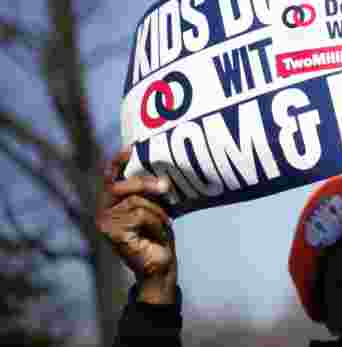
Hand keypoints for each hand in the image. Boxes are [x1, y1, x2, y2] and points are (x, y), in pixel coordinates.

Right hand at [95, 147, 177, 303]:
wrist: (160, 264)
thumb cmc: (157, 235)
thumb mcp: (154, 208)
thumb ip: (150, 193)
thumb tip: (163, 179)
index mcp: (111, 204)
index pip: (110, 178)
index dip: (117, 162)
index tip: (131, 148)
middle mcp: (103, 213)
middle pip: (122, 186)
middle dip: (146, 184)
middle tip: (167, 187)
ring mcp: (105, 225)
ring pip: (136, 202)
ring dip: (156, 212)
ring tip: (161, 225)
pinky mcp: (112, 234)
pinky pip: (139, 215)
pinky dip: (155, 222)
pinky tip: (155, 235)